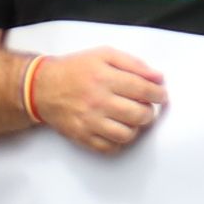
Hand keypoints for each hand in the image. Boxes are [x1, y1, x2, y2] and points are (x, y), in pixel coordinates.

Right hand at [27, 47, 166, 152]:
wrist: (42, 87)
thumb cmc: (75, 69)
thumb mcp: (103, 55)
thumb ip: (133, 64)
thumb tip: (158, 78)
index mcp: (103, 77)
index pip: (143, 89)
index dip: (158, 94)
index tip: (161, 95)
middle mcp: (97, 101)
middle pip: (139, 115)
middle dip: (148, 111)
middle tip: (144, 106)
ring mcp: (89, 122)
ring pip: (127, 134)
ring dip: (135, 127)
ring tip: (131, 118)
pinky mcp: (82, 137)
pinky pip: (111, 148)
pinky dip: (119, 141)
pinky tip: (116, 128)